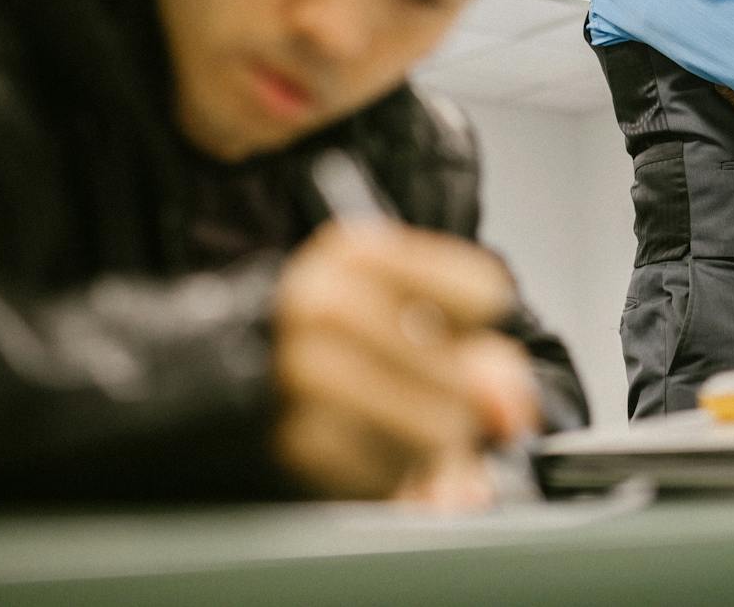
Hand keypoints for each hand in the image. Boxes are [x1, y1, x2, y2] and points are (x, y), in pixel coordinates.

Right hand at [272, 222, 538, 502]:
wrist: (221, 371)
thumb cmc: (337, 339)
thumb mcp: (402, 316)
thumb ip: (481, 357)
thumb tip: (512, 414)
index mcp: (360, 252)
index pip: (483, 291)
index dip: (479, 328)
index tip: (453, 333)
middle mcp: (325, 302)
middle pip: (460, 375)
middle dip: (458, 405)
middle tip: (424, 402)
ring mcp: (300, 371)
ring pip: (433, 431)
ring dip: (430, 450)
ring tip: (395, 431)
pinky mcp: (289, 439)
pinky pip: (387, 479)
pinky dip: (390, 481)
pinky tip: (366, 458)